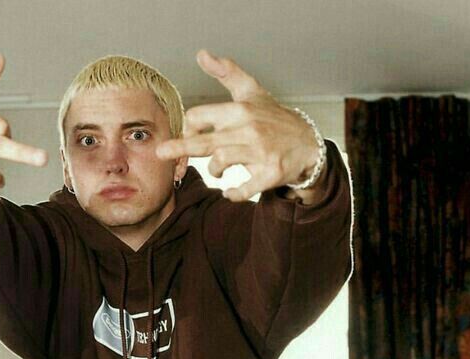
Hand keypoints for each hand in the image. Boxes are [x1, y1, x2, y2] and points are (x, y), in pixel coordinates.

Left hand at [156, 50, 321, 201]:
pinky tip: (229, 192)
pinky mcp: (271, 173)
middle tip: (161, 153)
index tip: (188, 137)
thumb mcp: (252, 92)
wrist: (308, 144)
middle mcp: (249, 129)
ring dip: (213, 171)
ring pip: (222, 161)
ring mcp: (260, 152)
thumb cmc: (275, 119)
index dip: (187, 129)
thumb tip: (202, 54)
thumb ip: (227, 73)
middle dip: (180, 147)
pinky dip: (234, 193)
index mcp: (240, 111)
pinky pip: (245, 188)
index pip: (200, 117)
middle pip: (206, 141)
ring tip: (217, 172)